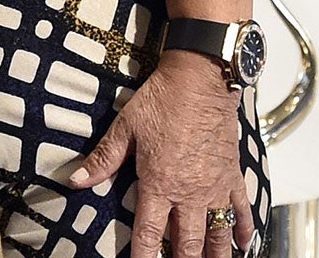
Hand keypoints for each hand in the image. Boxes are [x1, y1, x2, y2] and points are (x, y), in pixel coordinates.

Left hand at [67, 50, 251, 256]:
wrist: (200, 78)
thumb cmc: (163, 99)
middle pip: (187, 244)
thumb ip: (102, 159)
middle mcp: (190, 192)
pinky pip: (242, 210)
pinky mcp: (232, 176)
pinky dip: (242, 229)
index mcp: (159, 183)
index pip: (150, 234)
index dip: (145, 257)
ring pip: (217, 235)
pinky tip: (241, 245)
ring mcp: (215, 186)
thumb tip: (76, 180)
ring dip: (214, 255)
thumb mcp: (125, 127)